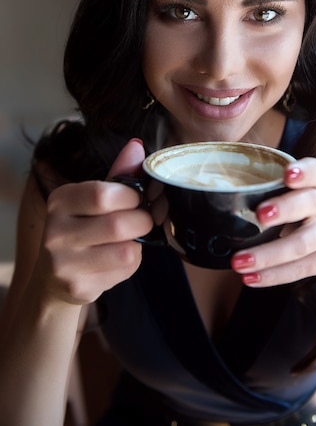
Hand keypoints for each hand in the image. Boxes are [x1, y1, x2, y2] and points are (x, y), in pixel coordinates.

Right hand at [37, 139, 152, 304]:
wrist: (55, 277)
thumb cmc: (82, 228)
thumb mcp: (94, 198)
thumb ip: (118, 173)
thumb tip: (137, 145)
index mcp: (59, 200)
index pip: (102, 194)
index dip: (132, 195)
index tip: (139, 197)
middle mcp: (55, 232)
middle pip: (118, 225)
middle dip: (142, 221)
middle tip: (144, 219)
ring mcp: (64, 263)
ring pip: (126, 251)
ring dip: (138, 243)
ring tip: (131, 238)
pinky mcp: (78, 287)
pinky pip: (124, 271)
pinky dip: (132, 262)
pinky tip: (119, 257)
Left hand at [231, 158, 315, 286]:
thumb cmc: (313, 215)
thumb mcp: (305, 198)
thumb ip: (277, 195)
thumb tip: (222, 205)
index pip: (315, 171)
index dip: (302, 171)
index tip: (287, 174)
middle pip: (308, 204)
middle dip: (284, 208)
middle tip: (259, 215)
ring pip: (300, 244)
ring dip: (267, 254)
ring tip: (238, 262)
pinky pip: (301, 268)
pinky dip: (273, 275)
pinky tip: (251, 278)